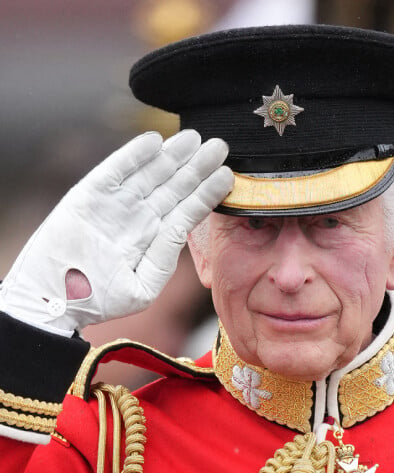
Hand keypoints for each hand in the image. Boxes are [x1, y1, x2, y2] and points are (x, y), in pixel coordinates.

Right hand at [0, 130, 232, 332]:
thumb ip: (165, 257)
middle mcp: (140, 217)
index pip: (187, 209)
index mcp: (155, 237)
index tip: (227, 175)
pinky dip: (132, 156)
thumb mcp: (144, 285)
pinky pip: (115, 171)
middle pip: (174, 186)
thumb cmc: (101, 299)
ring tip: (194, 139)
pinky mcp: (90, 195)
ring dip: (172, 155)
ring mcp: (116, 204)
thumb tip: (185, 228)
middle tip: (220, 146)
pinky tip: (154, 142)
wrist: (53, 299)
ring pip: (149, 173)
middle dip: (197, 167)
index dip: (207, 192)